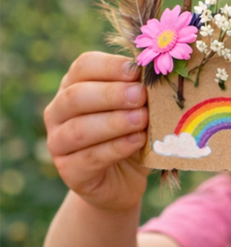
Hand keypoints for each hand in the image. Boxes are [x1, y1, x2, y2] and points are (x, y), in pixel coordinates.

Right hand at [44, 52, 150, 210]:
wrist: (125, 179)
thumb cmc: (132, 133)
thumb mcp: (139, 109)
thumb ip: (141, 92)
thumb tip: (155, 75)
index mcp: (74, 86)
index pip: (84, 67)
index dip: (110, 67)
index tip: (136, 72)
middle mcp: (59, 112)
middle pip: (76, 96)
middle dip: (112, 94)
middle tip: (140, 95)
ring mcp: (58, 143)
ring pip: (79, 129)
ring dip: (114, 122)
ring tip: (142, 119)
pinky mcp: (69, 171)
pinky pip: (88, 158)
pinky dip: (115, 148)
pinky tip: (137, 141)